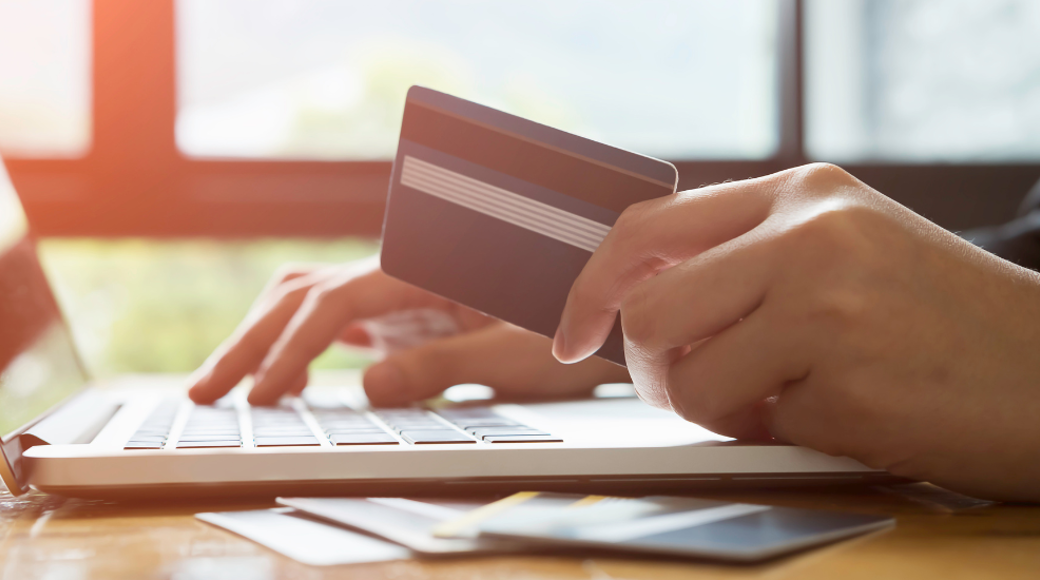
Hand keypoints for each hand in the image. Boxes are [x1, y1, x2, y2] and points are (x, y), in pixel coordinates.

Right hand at [188, 257, 626, 405]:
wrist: (587, 305)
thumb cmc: (561, 324)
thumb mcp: (510, 352)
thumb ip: (441, 366)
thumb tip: (368, 388)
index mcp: (420, 272)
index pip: (334, 302)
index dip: (292, 349)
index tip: (264, 395)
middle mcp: (396, 272)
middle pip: (301, 294)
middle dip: (250, 342)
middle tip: (206, 392)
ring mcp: (391, 290)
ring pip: (304, 298)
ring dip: (261, 337)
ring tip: (229, 385)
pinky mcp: (395, 311)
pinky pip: (329, 318)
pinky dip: (295, 345)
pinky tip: (289, 381)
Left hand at [554, 163, 1039, 501]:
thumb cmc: (944, 321)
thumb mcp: (846, 252)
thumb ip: (746, 260)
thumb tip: (637, 301)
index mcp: (803, 193)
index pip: (646, 226)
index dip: (591, 286)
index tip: (571, 333)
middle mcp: (808, 233)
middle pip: (647, 309)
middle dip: (652, 368)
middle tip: (694, 388)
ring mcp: (825, 302)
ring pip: (681, 376)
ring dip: (714, 408)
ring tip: (782, 400)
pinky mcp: (843, 379)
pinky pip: (748, 426)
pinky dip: (775, 435)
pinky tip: (838, 414)